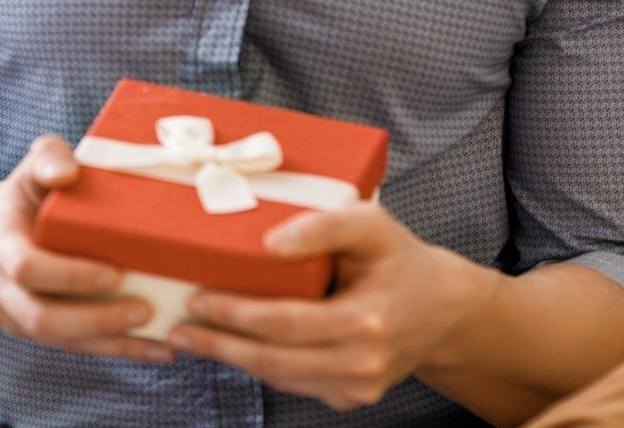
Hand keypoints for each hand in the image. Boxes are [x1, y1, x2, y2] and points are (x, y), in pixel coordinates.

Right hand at [0, 135, 174, 361]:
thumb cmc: (28, 192)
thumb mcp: (34, 166)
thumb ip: (49, 159)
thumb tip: (68, 172)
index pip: (26, 267)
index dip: (69, 275)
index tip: (115, 273)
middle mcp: (0, 285)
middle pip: (40, 318)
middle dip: (94, 319)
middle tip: (145, 311)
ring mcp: (16, 314)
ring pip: (61, 341)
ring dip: (113, 343)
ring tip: (163, 339)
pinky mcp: (37, 331)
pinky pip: (76, 348)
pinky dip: (118, 349)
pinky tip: (158, 348)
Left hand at [167, 202, 494, 410]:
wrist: (443, 309)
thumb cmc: (401, 259)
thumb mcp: (372, 225)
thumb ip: (323, 226)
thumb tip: (267, 245)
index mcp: (367, 319)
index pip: (284, 322)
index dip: (235, 314)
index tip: (198, 299)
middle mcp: (362, 362)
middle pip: (274, 360)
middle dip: (220, 345)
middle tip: (179, 330)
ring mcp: (358, 387)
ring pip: (280, 378)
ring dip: (233, 360)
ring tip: (194, 339)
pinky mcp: (353, 397)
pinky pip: (296, 383)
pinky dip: (262, 366)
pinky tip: (234, 348)